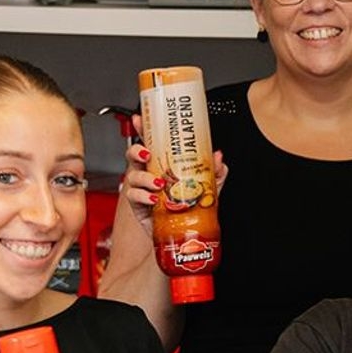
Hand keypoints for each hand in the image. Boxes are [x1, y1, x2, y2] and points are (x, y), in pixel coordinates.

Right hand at [120, 115, 227, 236]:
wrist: (183, 234)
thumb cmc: (190, 207)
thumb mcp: (207, 187)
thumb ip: (214, 172)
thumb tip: (218, 157)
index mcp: (162, 164)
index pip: (150, 142)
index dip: (143, 129)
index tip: (141, 119)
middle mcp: (149, 173)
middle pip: (133, 155)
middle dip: (137, 151)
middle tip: (148, 153)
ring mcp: (142, 188)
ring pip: (133, 175)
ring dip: (145, 177)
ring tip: (159, 183)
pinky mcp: (138, 205)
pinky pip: (133, 196)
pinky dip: (143, 196)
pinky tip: (154, 198)